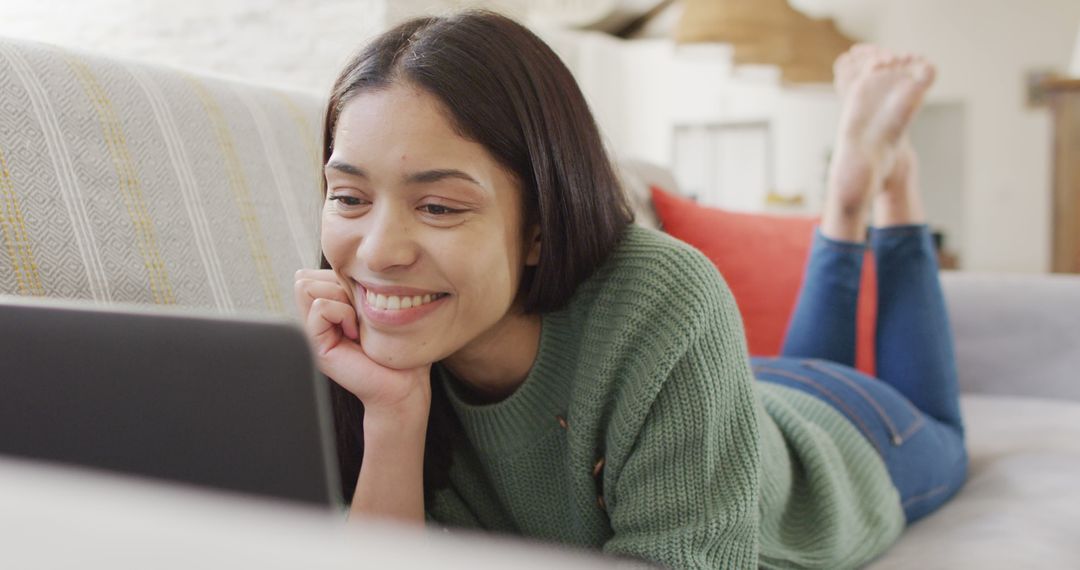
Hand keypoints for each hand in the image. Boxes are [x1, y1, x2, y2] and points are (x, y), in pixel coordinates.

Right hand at [293, 269, 430, 413]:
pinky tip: (355, 333)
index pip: (311, 272)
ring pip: (307, 286)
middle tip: (358, 314)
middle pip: (304, 277)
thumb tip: (337, 263)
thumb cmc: (397, 346)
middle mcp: (313, 321)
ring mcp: (312, 333)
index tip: (362, 304)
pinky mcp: (315, 346)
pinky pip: (320, 307)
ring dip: (340, 298)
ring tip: (356, 323)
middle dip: (336, 286)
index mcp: (325, 309)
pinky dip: (342, 313)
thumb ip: (351, 286)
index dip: (338, 278)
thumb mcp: (372, 305)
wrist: (404, 384)